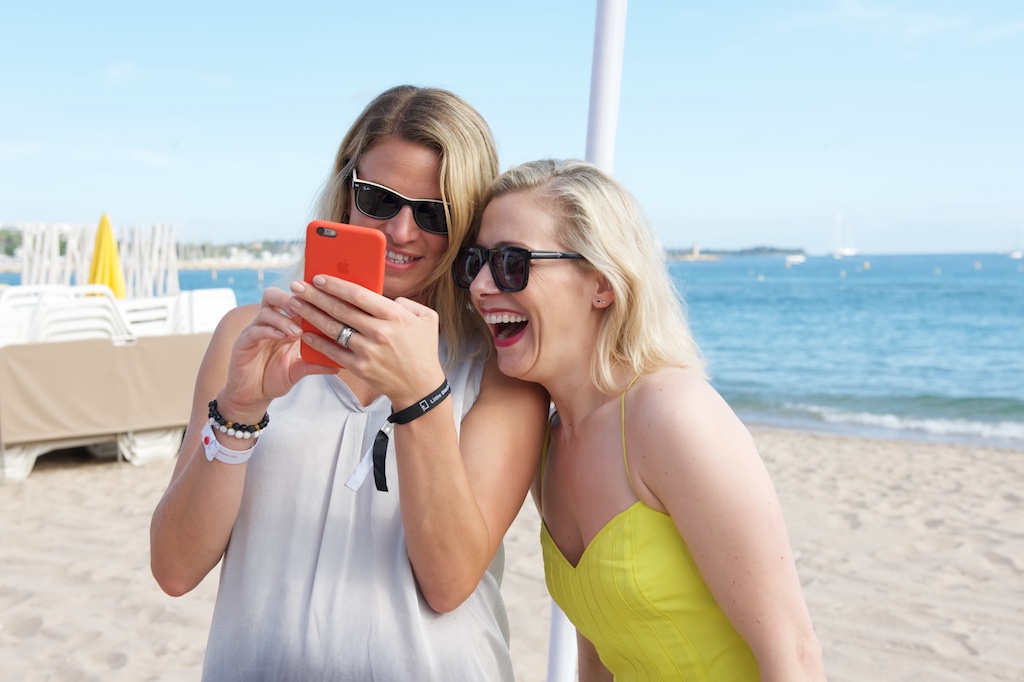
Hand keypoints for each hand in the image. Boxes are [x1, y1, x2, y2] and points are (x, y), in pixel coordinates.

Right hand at [218, 287, 336, 419]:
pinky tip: (281, 337)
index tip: (322, 303)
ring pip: (266, 312)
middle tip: (305, 309)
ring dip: (283, 319)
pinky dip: (269, 331)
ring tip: (297, 332)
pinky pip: (255, 330)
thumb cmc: (274, 379)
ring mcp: (254, 331)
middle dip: (290, 298)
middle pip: (274, 296)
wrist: (252, 396)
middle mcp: (269, 324)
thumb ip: (315, 365)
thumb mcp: (298, 371)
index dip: (306, 300)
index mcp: (284, 326)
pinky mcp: (243, 343)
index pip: (293, 303)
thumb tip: (340, 366)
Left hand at [288, 275, 445, 407]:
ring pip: (333, 328)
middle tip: (296, 286)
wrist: (421, 388)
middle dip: (314, 295)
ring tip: (295, 305)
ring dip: (310, 315)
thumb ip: (407, 303)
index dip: (335, 285)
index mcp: (395, 316)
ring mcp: (368, 351)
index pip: (358, 294)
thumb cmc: (423, 351)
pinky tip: (305, 333)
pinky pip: (333, 352)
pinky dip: (317, 342)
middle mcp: (380, 332)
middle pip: (340, 309)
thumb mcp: (427, 319)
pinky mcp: (360, 368)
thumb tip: (386, 297)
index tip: (318, 278)